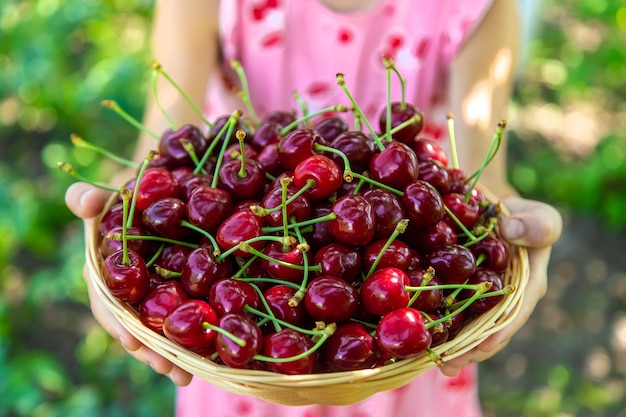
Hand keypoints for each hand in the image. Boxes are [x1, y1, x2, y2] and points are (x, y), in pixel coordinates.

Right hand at [65, 182, 192, 385]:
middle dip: (151, 350)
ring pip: (162, 331)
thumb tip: (83, 201)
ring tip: (186, 374)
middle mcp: (130, 294)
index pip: (108, 304)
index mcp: (107, 276)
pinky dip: (196, 340)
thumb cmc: (131, 200)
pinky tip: (210, 358)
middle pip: (137, 328)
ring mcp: (156, 298)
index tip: (132, 341)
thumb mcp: (110, 198)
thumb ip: (89, 199)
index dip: (119, 323)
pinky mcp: (183, 295)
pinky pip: (186, 320)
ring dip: (173, 355)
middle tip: (167, 367)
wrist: (164, 195)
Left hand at [439, 197, 562, 376]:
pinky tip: (418, 334)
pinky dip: (435, 321)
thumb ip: (535, 225)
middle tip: (446, 366)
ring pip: (465, 326)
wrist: (496, 217)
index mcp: (526, 288)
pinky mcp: (460, 293)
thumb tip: (510, 231)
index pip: (513, 313)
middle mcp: (503, 301)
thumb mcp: (538, 217)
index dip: (498, 331)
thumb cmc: (522, 219)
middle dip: (467, 350)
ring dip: (449, 344)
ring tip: (429, 362)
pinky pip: (447, 308)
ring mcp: (480, 301)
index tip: (481, 346)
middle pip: (486, 330)